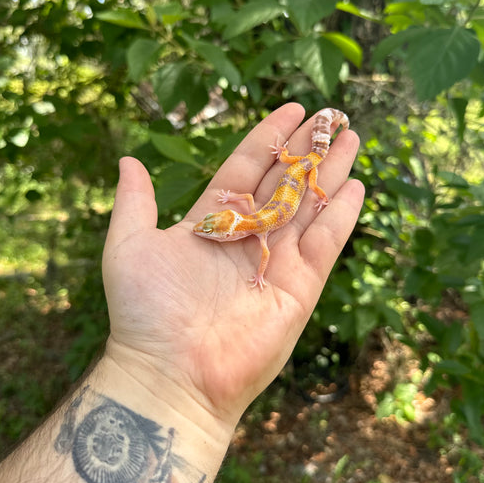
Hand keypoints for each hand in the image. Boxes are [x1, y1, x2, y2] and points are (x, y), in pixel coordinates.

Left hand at [101, 103, 363, 429]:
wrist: (172, 373)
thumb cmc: (145, 311)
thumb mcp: (129, 246)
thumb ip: (134, 202)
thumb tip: (128, 160)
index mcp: (212, 220)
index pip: (247, 166)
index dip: (270, 136)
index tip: (293, 109)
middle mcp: (248, 236)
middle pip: (285, 180)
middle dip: (309, 148)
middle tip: (334, 116)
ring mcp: (277, 260)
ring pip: (310, 204)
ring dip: (331, 171)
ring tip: (351, 137)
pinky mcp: (300, 287)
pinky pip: (325, 243)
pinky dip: (341, 215)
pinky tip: (355, 185)